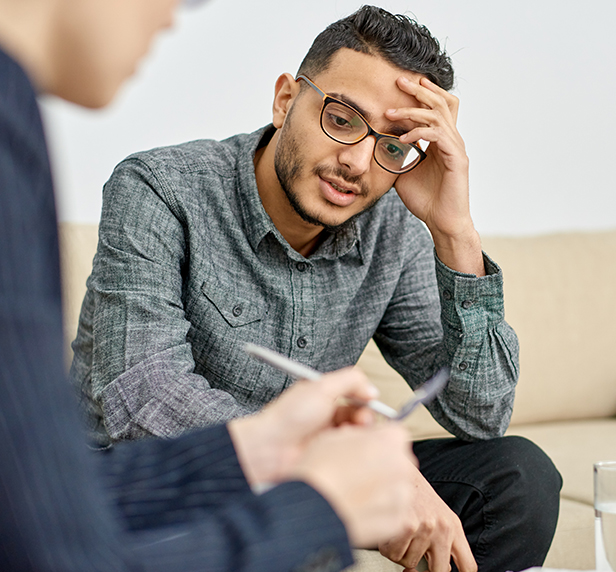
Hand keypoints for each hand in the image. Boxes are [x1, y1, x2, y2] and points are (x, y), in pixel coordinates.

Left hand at [228, 367, 378, 486]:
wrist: (270, 448)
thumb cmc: (287, 417)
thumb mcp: (321, 388)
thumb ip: (349, 380)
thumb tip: (371, 388)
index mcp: (324, 395)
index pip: (356, 395)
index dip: (365, 398)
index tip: (370, 402)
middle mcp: (327, 415)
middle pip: (360, 415)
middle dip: (365, 417)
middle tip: (362, 422)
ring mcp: (329, 436)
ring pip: (357, 433)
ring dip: (359, 433)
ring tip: (351, 435)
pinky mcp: (329, 455)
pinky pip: (350, 451)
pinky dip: (352, 448)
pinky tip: (345, 448)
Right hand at [291, 424, 417, 547]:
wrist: (313, 508)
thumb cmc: (320, 471)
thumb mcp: (335, 435)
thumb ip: (358, 434)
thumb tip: (362, 439)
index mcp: (389, 441)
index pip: (394, 433)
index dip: (377, 439)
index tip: (365, 446)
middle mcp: (401, 466)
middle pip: (398, 460)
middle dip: (382, 463)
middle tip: (356, 470)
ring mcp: (400, 495)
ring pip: (396, 486)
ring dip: (382, 487)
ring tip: (355, 492)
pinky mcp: (395, 521)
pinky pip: (392, 511)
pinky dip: (380, 510)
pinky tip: (358, 507)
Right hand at [378, 463, 476, 571]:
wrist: (397, 469)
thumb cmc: (415, 492)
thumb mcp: (438, 513)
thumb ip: (445, 540)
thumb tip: (442, 568)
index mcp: (454, 527)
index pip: (468, 566)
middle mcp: (443, 528)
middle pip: (439, 571)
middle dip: (422, 568)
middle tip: (411, 559)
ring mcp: (426, 528)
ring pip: (409, 562)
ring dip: (400, 552)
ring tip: (398, 533)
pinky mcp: (407, 526)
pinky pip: (394, 554)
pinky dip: (387, 546)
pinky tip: (388, 532)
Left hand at [388, 76, 483, 275]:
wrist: (441, 222)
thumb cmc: (425, 199)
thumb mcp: (403, 172)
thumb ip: (395, 155)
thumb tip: (376, 145)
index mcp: (441, 140)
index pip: (435, 107)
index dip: (420, 95)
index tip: (398, 86)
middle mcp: (451, 139)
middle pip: (441, 102)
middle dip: (419, 90)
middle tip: (398, 81)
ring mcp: (456, 148)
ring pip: (439, 115)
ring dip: (414, 110)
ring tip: (391, 112)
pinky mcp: (457, 159)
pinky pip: (438, 136)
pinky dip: (420, 132)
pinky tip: (403, 138)